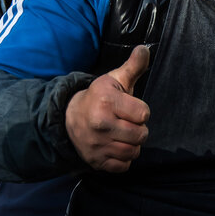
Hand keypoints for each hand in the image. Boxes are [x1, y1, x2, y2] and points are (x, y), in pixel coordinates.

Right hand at [65, 45, 150, 171]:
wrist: (69, 118)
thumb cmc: (99, 98)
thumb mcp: (114, 79)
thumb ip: (133, 66)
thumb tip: (145, 49)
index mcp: (106, 101)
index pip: (144, 114)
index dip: (140, 111)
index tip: (129, 108)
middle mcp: (100, 124)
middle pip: (141, 135)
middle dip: (138, 129)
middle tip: (127, 122)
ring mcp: (97, 145)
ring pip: (134, 152)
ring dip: (132, 144)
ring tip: (123, 134)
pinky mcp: (96, 161)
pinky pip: (123, 166)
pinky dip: (123, 159)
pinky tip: (116, 146)